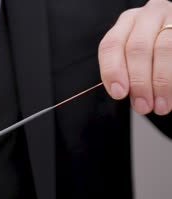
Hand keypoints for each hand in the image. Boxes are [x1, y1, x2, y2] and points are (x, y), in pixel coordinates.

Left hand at [99, 0, 171, 114]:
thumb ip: (125, 71)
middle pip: (137, 48)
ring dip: (161, 83)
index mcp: (126, 23)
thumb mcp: (134, 58)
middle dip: (139, 82)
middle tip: (142, 105)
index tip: (119, 93)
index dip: (113, 71)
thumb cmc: (153, 54)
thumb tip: (121, 92)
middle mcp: (148, 16)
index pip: (111, 45)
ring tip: (160, 105)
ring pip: (164, 49)